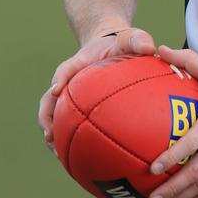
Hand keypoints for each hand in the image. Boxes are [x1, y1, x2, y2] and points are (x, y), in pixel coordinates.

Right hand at [38, 26, 155, 152]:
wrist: (112, 46)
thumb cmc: (122, 44)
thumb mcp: (132, 38)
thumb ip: (139, 40)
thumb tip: (150, 49)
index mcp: (80, 63)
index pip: (66, 69)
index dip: (60, 78)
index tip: (56, 90)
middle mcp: (69, 81)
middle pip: (48, 100)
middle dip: (47, 117)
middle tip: (50, 135)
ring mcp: (70, 96)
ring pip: (53, 116)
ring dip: (53, 133)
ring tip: (58, 155)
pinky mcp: (76, 108)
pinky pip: (69, 124)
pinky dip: (71, 140)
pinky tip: (82, 158)